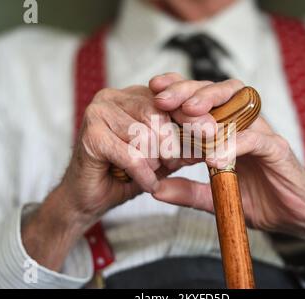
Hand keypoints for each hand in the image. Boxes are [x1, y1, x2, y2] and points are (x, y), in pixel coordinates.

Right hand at [22, 79, 214, 269]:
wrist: (90, 197)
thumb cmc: (127, 174)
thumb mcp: (164, 156)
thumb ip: (185, 143)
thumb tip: (215, 136)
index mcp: (133, 95)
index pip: (170, 96)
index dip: (193, 115)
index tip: (213, 133)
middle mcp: (114, 96)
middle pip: (159, 115)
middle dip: (174, 145)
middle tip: (174, 164)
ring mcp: (99, 112)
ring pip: (146, 135)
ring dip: (156, 161)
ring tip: (153, 173)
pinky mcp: (90, 134)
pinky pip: (131, 155)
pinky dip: (143, 174)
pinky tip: (147, 184)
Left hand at [151, 74, 304, 252]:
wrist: (297, 215)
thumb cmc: (259, 200)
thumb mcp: (216, 197)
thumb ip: (188, 191)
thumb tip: (156, 189)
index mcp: (227, 130)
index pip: (202, 100)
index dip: (179, 91)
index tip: (153, 91)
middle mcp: (243, 125)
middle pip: (217, 92)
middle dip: (188, 90)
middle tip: (163, 99)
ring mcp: (261, 134)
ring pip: (238, 104)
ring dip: (210, 104)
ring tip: (186, 114)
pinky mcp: (277, 149)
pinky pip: (255, 139)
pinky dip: (234, 144)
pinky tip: (214, 155)